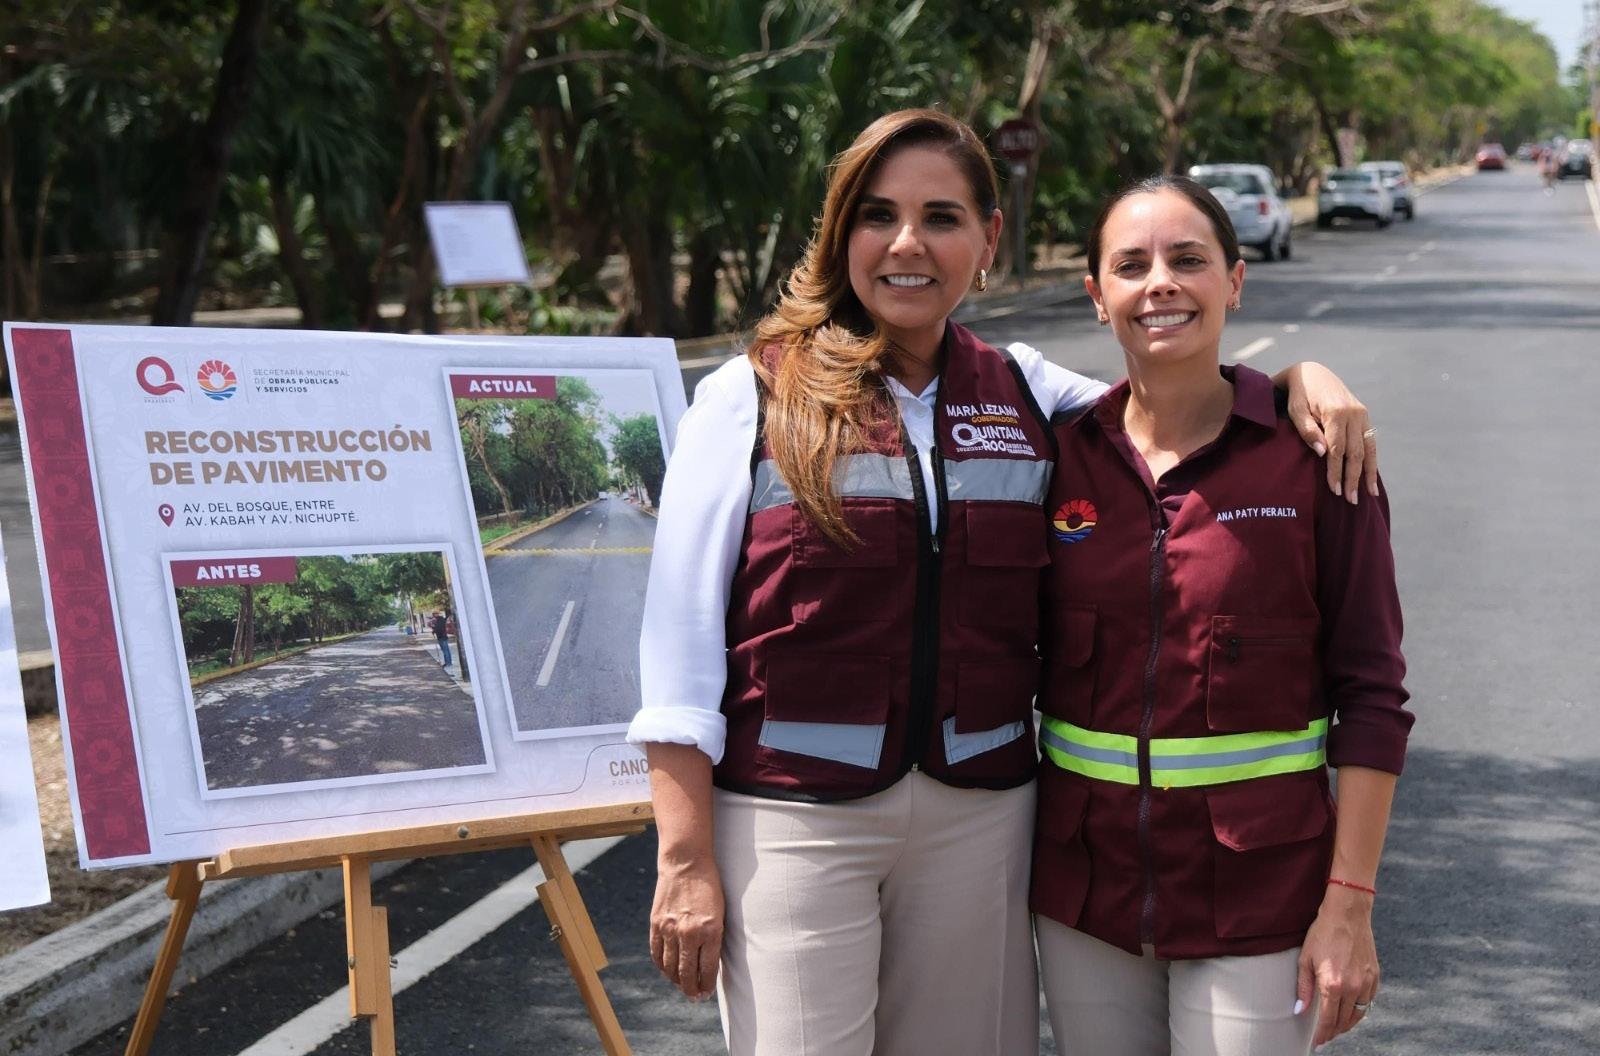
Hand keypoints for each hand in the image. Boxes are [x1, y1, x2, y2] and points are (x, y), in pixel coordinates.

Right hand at [649, 856, 723, 1000]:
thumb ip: (714, 939)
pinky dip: (661, 966)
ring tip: (682, 984)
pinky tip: (667, 970)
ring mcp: (670, 929)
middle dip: (691, 990)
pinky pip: (656, 953)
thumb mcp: (720, 913)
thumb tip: (708, 965)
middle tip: (695, 996)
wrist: (686, 862)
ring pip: (669, 967)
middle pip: (687, 974)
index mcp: (710, 931)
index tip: (706, 993)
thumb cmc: (709, 887)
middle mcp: (689, 933)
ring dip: (676, 980)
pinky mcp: (656, 923)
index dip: (706, 985)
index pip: (707, 970)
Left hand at [1281, 361, 1377, 503]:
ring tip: (1367, 495)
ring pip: (1368, 449)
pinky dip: (1372, 460)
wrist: (1312, 372)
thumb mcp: (1296, 410)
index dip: (1336, 472)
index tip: (1335, 491)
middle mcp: (1354, 413)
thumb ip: (1307, 431)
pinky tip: (1372, 477)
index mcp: (1335, 412)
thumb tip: (1322, 453)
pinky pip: (1371, 442)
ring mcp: (1362, 414)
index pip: (1337, 450)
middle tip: (1350, 501)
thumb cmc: (1299, 395)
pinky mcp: (1365, 416)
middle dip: (1353, 478)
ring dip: (1367, 473)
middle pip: (1355, 452)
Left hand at [1297, 886, 1378, 1046]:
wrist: (1347, 914)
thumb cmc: (1322, 934)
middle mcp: (1353, 987)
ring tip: (1336, 1027)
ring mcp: (1367, 982)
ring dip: (1347, 1024)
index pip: (1328, 1020)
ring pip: (1359, 1014)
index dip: (1322, 1035)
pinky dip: (1359, 1010)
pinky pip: (1369, 1001)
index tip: (1316, 1044)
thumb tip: (1299, 1011)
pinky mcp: (1375, 976)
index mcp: (1333, 985)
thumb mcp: (1305, 959)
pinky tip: (1350, 1010)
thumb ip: (1303, 988)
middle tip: (1324, 1036)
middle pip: (1344, 1021)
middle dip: (1333, 1032)